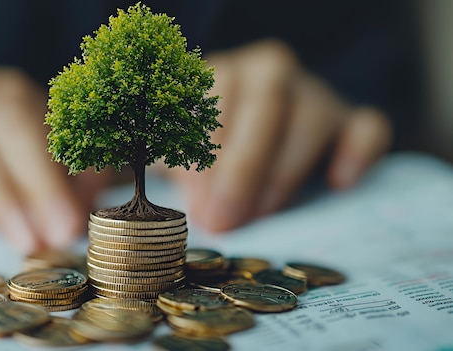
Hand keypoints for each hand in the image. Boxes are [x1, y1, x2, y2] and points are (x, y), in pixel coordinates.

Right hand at [0, 57, 109, 252]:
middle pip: (4, 131)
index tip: (70, 223)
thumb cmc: (5, 155)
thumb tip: (82, 214)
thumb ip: (71, 178)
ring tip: (22, 239)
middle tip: (51, 237)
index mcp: (12, 89)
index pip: (38, 125)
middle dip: (32, 189)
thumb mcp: (46, 160)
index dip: (54, 175)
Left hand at [166, 40, 391, 231]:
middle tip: (226, 220)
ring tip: (262, 214)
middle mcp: (271, 72)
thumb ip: (174, 168)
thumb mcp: (175, 152)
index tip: (199, 204)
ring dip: (284, 171)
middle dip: (243, 167)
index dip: (206, 155)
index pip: (216, 100)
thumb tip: (182, 202)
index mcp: (223, 72)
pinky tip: (338, 184)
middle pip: (265, 105)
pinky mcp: (350, 119)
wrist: (244, 145)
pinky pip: (368, 128)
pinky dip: (358, 152)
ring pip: (312, 119)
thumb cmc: (203, 150)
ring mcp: (314, 92)